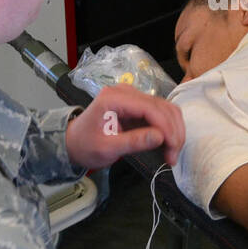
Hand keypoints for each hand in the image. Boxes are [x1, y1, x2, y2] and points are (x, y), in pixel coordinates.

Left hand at [64, 85, 185, 167]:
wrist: (74, 142)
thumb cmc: (85, 146)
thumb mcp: (106, 149)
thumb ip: (133, 142)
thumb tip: (160, 138)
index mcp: (114, 98)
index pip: (150, 108)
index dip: (166, 127)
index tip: (173, 148)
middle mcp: (126, 92)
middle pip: (162, 107)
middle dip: (172, 132)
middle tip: (173, 156)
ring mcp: (133, 96)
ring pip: (166, 109)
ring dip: (173, 130)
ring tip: (171, 153)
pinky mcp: (138, 105)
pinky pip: (161, 113)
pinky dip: (168, 129)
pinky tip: (167, 145)